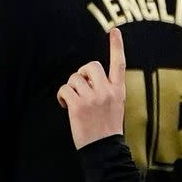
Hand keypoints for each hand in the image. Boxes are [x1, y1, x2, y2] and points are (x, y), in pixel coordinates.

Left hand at [57, 28, 125, 148]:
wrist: (104, 150)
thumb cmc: (106, 129)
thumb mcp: (114, 106)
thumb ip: (105, 90)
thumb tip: (86, 78)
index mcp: (118, 91)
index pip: (119, 63)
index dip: (116, 46)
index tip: (115, 30)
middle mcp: (106, 91)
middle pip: (91, 66)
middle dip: (82, 73)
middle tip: (81, 87)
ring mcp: (92, 98)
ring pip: (75, 78)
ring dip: (71, 87)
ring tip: (74, 101)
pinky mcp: (78, 105)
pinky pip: (65, 89)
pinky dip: (62, 95)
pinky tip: (66, 105)